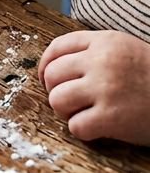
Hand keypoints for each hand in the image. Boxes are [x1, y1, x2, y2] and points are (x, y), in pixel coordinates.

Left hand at [39, 30, 149, 145]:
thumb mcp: (127, 49)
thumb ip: (95, 51)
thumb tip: (56, 65)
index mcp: (105, 41)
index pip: (57, 47)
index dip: (46, 65)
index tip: (48, 78)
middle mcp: (101, 61)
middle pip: (53, 75)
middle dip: (56, 90)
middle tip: (69, 101)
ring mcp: (106, 89)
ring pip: (58, 100)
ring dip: (66, 111)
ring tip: (83, 114)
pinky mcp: (112, 118)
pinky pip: (76, 126)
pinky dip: (83, 131)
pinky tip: (97, 128)